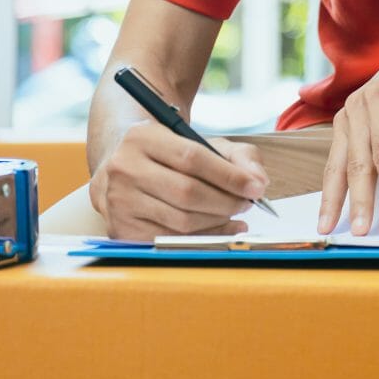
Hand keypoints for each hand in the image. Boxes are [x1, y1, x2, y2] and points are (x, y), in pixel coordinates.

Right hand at [90, 122, 270, 241]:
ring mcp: (119, 202)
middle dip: (226, 202)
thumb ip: (239, 156)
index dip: (229, 176)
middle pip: (187, 193)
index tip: (256, 188)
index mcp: (142, 137)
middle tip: (246, 203)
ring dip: (217, 221)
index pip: (192, 158)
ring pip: (181, 221)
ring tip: (234, 214)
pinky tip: (219, 229)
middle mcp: (124, 168)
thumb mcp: (201, 142)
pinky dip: (202, 238)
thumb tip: (259, 181)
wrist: (122, 167)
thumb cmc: (169, 155)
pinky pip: (170, 241)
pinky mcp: (120, 229)